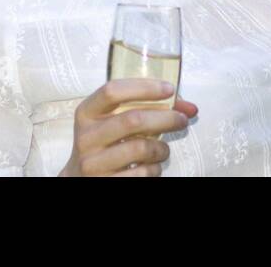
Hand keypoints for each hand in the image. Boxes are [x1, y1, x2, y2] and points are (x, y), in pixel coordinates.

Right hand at [59, 79, 197, 176]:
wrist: (81, 179)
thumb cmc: (107, 143)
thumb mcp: (114, 121)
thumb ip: (146, 107)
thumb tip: (190, 108)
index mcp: (86, 113)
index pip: (112, 91)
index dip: (144, 87)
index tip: (169, 89)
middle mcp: (86, 137)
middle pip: (133, 120)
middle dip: (165, 118)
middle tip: (182, 120)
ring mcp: (92, 163)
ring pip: (141, 148)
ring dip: (162, 148)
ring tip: (163, 150)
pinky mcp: (104, 183)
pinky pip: (142, 173)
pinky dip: (155, 169)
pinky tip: (151, 166)